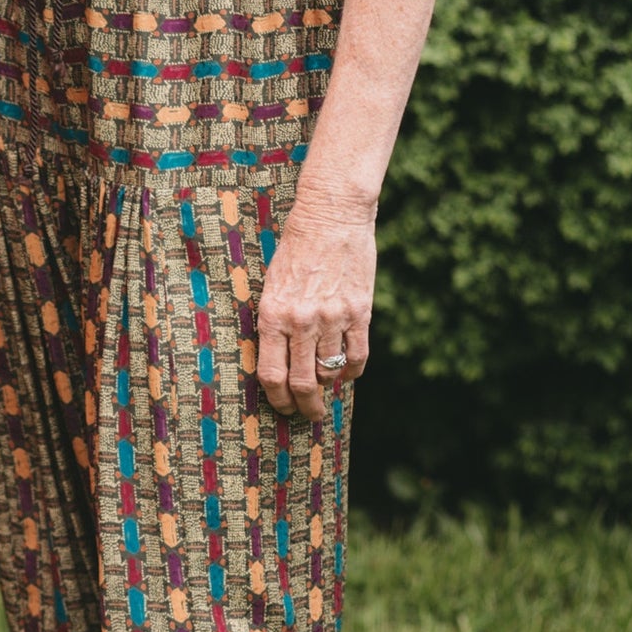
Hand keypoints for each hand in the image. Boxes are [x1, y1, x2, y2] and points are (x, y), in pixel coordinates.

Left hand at [255, 189, 374, 419]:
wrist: (330, 217)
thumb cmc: (295, 252)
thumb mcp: (271, 287)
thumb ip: (274, 325)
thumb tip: (281, 364)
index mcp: (272, 316)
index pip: (271, 375)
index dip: (277, 400)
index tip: (282, 409)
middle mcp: (301, 321)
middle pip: (302, 383)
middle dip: (304, 407)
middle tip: (308, 415)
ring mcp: (333, 318)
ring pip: (330, 373)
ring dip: (328, 390)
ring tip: (326, 395)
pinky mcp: (359, 311)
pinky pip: (358, 356)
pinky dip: (352, 372)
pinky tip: (347, 375)